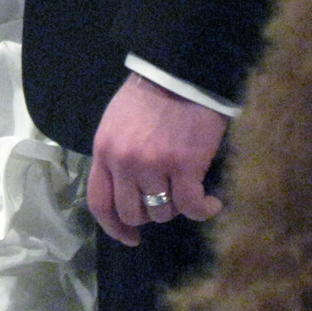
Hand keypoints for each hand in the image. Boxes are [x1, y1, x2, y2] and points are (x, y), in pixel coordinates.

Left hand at [87, 72, 226, 244]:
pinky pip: (192, 207)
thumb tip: (127, 192)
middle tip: (165, 200)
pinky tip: (212, 202)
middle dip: (150, 213)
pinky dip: (204, 210)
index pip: (99, 202)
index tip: (130, 238)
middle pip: (132, 214)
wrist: (180, 72)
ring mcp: (153, 165)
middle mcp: (124, 162)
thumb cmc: (149, 96)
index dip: (113, 228)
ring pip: (162, 212)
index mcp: (104, 150)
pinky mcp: (184, 166)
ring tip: (187, 188)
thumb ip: (115, 156)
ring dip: (177, 206)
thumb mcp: (116, 123)